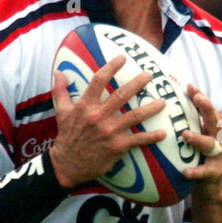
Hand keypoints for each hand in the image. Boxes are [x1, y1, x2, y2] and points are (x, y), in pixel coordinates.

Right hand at [49, 57, 166, 190]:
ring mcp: (109, 132)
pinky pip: (138, 140)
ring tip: (163, 102)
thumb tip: (58, 72)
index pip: (99, 80)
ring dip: (150, 108)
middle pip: (121, 95)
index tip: (123, 58)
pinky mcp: (117, 147)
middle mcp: (98, 116)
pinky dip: (151, 137)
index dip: (112, 67)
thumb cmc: (66, 137)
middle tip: (150, 75)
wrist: (68, 164)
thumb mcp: (61, 112)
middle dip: (137, 83)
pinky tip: (163, 133)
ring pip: (134, 116)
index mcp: (85, 105)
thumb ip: (60, 91)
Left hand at [181, 84, 221, 205]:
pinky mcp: (215, 173)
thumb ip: (189, 122)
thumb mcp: (197, 136)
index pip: (210, 108)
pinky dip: (196, 171)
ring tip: (185, 134)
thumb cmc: (199, 157)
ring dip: (198, 138)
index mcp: (217, 128)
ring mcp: (220, 156)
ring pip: (210, 145)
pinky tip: (185, 171)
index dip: (200, 96)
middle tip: (197, 98)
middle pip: (216, 120)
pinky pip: (205, 171)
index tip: (189, 86)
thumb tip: (164, 101)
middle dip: (207, 108)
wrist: (212, 187)